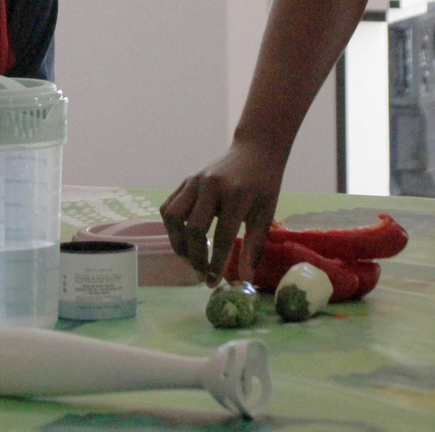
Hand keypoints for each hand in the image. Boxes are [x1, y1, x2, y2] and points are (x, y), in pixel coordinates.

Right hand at [161, 138, 286, 284]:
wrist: (254, 151)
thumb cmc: (263, 185)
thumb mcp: (266, 214)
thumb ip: (254, 246)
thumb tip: (245, 279)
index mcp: (236, 196)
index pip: (222, 236)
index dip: (216, 263)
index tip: (212, 282)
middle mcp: (211, 187)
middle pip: (194, 229)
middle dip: (195, 257)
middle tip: (201, 274)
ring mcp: (194, 181)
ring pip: (174, 217)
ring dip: (178, 241)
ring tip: (189, 256)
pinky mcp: (186, 181)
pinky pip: (169, 206)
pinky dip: (171, 226)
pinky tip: (183, 237)